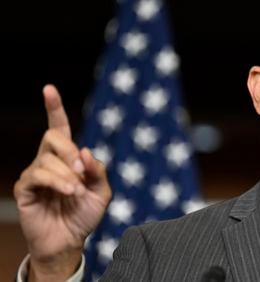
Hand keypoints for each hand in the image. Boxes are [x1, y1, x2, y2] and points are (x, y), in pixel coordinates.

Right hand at [14, 85, 111, 280]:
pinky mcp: (24, 188)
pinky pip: (37, 174)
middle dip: (70, 150)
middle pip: (53, 136)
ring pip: (47, 157)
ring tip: (76, 190)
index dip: (54, 108)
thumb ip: (98, 171)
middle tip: (82, 171)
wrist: (70, 241)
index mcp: (68, 158)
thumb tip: (86, 151)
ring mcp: (35, 173)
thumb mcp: (102, 192)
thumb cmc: (84, 215)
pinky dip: (56, 180)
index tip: (48, 89)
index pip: (59, 127)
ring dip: (67, 173)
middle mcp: (49, 160)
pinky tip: (68, 191)